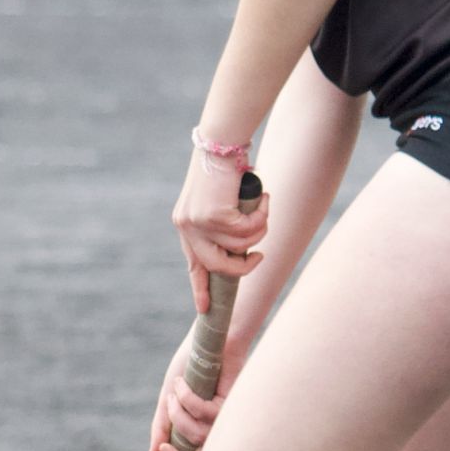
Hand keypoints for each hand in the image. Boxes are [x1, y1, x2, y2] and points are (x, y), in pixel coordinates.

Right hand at [148, 328, 235, 450]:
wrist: (206, 340)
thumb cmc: (190, 366)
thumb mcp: (169, 399)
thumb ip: (163, 425)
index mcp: (201, 430)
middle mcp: (215, 429)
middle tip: (166, 448)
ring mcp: (224, 418)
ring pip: (197, 434)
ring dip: (178, 412)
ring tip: (176, 389)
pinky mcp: (230, 404)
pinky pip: (203, 412)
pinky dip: (187, 397)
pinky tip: (183, 383)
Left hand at [171, 150, 267, 317]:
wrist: (222, 141)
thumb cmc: (227, 166)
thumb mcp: (221, 199)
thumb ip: (224, 223)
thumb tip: (242, 250)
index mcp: (185, 224)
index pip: (193, 264)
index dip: (200, 287)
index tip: (204, 309)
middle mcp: (186, 226)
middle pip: (217, 266)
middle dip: (243, 267)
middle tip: (259, 258)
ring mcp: (198, 222)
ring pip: (238, 247)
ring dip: (259, 230)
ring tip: (264, 208)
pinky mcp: (214, 216)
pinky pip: (247, 232)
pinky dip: (262, 217)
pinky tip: (264, 198)